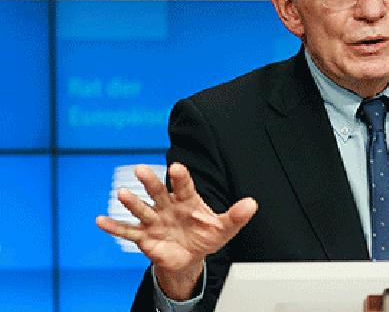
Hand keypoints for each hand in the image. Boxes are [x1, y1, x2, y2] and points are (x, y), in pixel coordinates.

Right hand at [96, 162, 256, 299]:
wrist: (191, 256)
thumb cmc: (205, 235)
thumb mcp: (224, 227)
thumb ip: (236, 216)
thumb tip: (252, 204)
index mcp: (187, 199)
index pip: (184, 185)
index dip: (180, 176)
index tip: (176, 168)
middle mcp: (168, 206)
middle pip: (158, 191)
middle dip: (150, 181)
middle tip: (142, 169)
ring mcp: (155, 220)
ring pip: (142, 209)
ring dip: (131, 202)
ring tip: (122, 194)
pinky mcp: (144, 237)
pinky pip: (128, 231)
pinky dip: (114, 227)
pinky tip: (101, 221)